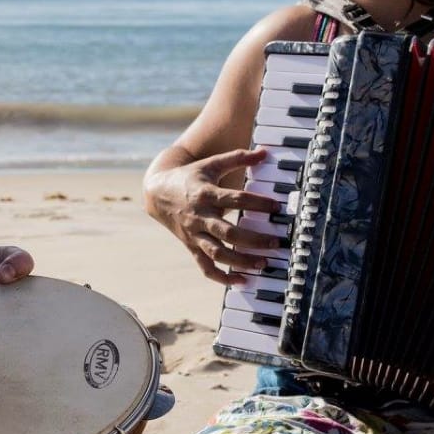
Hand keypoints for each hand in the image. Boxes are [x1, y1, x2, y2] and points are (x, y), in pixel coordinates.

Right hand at [145, 148, 283, 285]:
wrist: (157, 193)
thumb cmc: (189, 177)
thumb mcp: (211, 164)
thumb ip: (238, 157)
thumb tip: (264, 152)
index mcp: (206, 194)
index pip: (235, 199)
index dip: (258, 203)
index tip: (277, 207)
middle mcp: (200, 217)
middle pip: (228, 233)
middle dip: (254, 240)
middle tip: (276, 243)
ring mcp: (195, 234)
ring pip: (218, 253)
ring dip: (241, 261)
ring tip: (263, 264)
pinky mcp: (191, 246)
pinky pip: (206, 267)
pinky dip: (222, 277)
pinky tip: (241, 281)